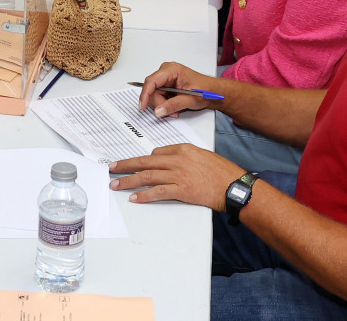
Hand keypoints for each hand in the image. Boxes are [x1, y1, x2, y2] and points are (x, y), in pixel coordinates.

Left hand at [108, 144, 244, 208]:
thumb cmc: (222, 171)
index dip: (143, 161)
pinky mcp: (181, 191)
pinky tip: (134, 198)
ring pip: (147, 177)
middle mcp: (177, 160)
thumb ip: (183, 156)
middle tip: (112, 168)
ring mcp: (178, 175)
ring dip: (129, 181)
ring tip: (116, 184)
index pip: (156, 153)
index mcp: (182, 149)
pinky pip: (157, 192)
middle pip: (145, 162)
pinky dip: (144, 195)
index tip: (133, 164)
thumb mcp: (202, 155)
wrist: (234, 185)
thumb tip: (167, 161)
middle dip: (126, 165)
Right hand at [137, 61, 220, 116]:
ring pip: (154, 94)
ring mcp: (165, 78)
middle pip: (152, 90)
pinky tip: (173, 106)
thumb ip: (173, 105)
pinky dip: (164, 104)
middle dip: (160, 104)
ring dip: (162, 105)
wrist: (213, 91)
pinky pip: (158, 95)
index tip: (142, 106)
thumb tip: (159, 110)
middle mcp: (166, 71)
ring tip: (175, 110)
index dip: (145, 94)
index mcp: (172, 70)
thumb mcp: (190, 99)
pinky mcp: (166, 84)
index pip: (152, 81)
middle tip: (170, 112)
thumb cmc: (205, 90)